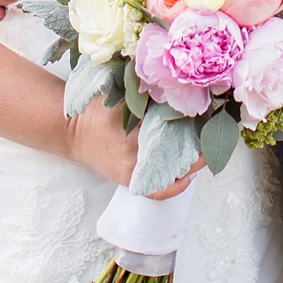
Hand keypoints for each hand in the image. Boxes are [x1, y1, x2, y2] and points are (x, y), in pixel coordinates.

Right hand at [63, 90, 204, 199]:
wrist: (72, 132)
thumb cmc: (97, 111)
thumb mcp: (123, 97)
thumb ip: (150, 96)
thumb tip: (182, 91)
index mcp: (134, 136)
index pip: (176, 136)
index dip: (197, 132)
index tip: (209, 121)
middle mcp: (135, 159)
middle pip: (178, 158)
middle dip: (198, 149)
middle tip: (210, 136)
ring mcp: (132, 174)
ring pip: (172, 176)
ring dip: (190, 165)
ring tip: (201, 151)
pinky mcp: (129, 181)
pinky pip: (158, 191)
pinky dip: (175, 185)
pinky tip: (187, 174)